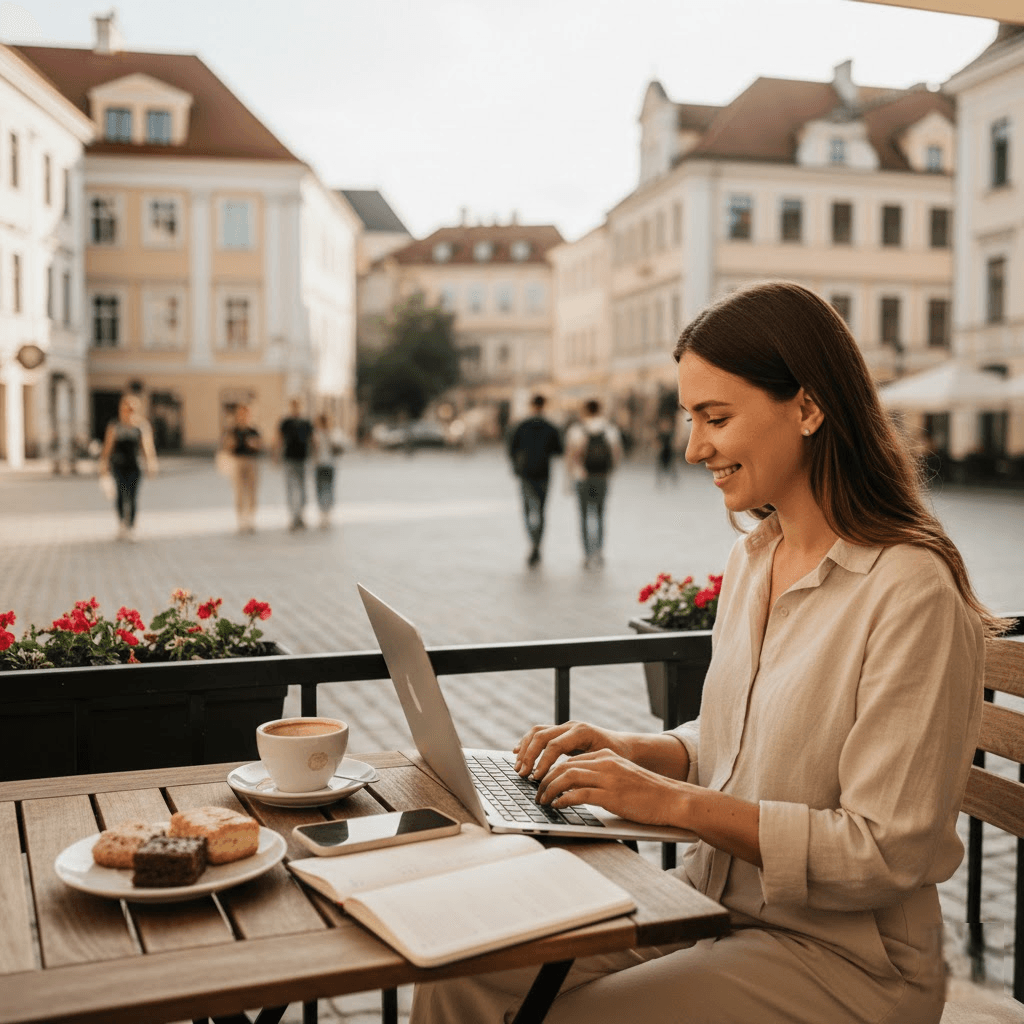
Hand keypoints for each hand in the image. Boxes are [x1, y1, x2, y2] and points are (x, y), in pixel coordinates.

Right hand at [513, 721, 627, 782]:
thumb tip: (564, 785)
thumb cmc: (619, 758)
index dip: (542, 762)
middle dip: (529, 755)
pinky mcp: (562, 732)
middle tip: (522, 774)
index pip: (554, 745)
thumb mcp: (605, 764)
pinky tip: (517, 752)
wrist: (626, 747)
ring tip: (518, 767)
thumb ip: (584, 770)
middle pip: (542, 736)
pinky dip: (527, 742)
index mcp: (582, 732)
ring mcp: (566, 727)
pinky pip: (540, 733)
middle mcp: (572, 726)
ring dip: (525, 749)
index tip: (536, 778)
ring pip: (538, 732)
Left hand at [534, 749, 690, 827]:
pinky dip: (563, 799)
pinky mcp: (611, 795)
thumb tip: (576, 789)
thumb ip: (600, 777)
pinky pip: (579, 794)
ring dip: (550, 790)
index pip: (570, 760)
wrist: (672, 799)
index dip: (551, 771)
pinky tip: (557, 806)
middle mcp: (605, 762)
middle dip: (545, 780)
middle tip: (537, 794)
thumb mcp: (620, 776)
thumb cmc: (647, 793)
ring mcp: (608, 777)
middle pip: (564, 766)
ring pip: (567, 777)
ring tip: (543, 801)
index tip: (542, 783)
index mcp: (605, 756)